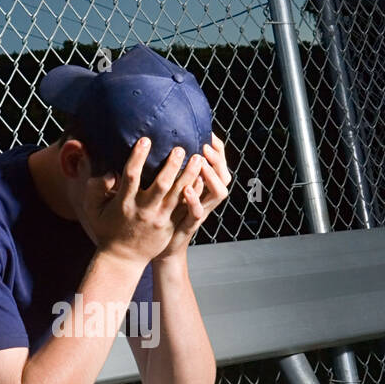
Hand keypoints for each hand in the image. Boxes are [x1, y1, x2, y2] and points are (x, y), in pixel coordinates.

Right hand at [79, 138, 203, 266]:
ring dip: (189, 175)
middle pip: (162, 184)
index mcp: (124, 203)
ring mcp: (160, 219)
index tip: (145, 140)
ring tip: (198, 158)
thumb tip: (108, 172)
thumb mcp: (93, 210)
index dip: (138, 156)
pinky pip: (186, 208)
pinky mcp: (170, 226)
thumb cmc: (107, 230)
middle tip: (181, 148)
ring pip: (178, 195)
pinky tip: (201, 180)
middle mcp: (144, 210)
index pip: (131, 176)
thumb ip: (96, 188)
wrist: (123, 258)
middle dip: (172, 165)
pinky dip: (194, 194)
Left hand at [153, 133, 230, 261]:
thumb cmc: (163, 218)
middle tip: (205, 145)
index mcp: (203, 189)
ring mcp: (200, 212)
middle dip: (218, 159)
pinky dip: (195, 201)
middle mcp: (205, 200)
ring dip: (211, 176)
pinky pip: (198, 213)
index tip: (208, 134)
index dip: (218, 150)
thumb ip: (171, 172)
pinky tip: (187, 189)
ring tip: (201, 163)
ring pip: (219, 192)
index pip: (219, 165)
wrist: (160, 249)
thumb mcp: (170, 191)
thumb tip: (161, 145)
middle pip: (224, 176)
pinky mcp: (189, 226)